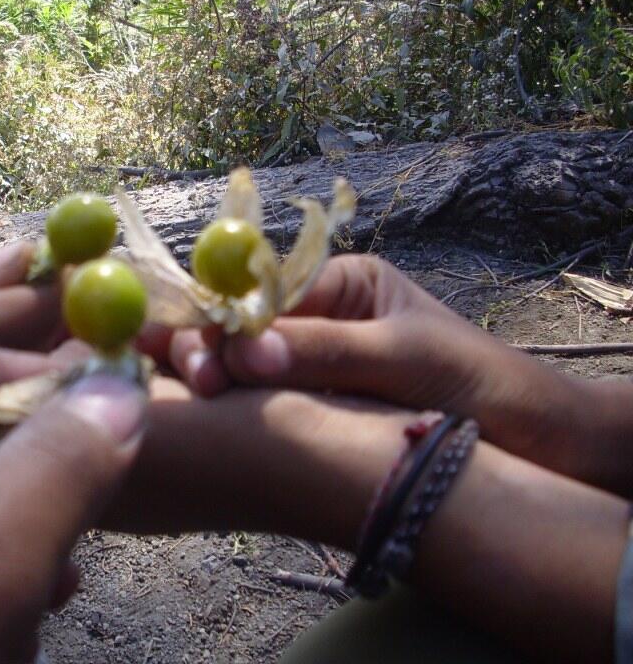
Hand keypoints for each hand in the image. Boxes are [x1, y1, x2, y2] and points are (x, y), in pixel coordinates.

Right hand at [151, 254, 632, 493]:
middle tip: (195, 385)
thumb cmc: (478, 385)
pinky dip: (237, 413)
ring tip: (193, 405)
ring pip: (245, 369)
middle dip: (210, 349)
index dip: (221, 319)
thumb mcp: (400, 358)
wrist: (538, 445)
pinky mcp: (315, 411)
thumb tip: (240, 351)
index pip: (261, 292)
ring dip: (217, 382)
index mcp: (341, 285)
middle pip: (242, 328)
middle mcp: (320, 319)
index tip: (195, 354)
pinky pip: (264, 406)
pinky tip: (211, 424)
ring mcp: (314, 367)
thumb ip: (323, 350)